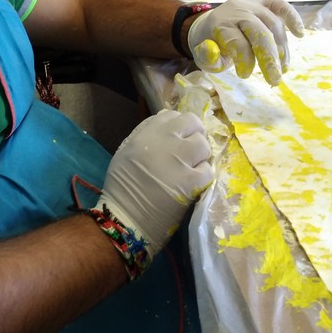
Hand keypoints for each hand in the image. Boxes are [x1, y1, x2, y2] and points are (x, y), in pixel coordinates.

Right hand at [96, 109, 212, 258]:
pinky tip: (194, 184)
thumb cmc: (123, 186)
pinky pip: (208, 170)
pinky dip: (203, 177)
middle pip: (193, 123)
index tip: (179, 137)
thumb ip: (147, 134)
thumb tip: (168, 123)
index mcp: (148, 132)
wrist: (126, 218)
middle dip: (195, 135)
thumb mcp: (128, 150)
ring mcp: (181, 160)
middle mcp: (166, 140)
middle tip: (191, 151)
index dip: (179, 126)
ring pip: (204, 146)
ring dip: (200, 156)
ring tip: (192, 168)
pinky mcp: (192, 181)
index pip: (173, 115)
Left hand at [187, 0, 304, 85]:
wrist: (211, 24)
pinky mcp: (264, 2)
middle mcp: (238, 10)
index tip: (244, 75)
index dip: (245, 61)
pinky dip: (292, 18)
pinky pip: (280, 5)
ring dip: (281, 49)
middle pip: (260, 32)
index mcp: (221, 23)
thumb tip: (212, 52)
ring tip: (282, 69)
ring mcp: (252, 4)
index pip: (238, 42)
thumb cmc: (211, 44)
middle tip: (275, 80)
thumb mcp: (204, 55)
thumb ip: (207, 57)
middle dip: (269, 58)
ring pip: (273, 25)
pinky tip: (300, 34)